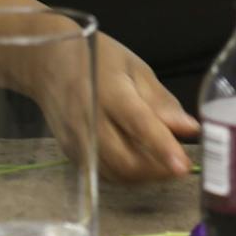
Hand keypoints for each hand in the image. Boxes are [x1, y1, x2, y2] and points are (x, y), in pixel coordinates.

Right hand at [33, 31, 197, 182]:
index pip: (138, 124)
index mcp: (109, 91)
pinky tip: (142, 164)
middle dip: (158, 169)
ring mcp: (76, 141)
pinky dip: (127, 175)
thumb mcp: (134, 68)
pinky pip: (103, 173)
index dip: (162, 147)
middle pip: (125, 159)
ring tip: (166, 165)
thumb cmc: (96, 58)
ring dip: (144, 176)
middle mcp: (89, 121)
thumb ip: (161, 101)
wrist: (46, 63)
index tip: (183, 166)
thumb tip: (190, 128)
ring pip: (115, 173)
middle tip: (182, 165)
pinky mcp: (71, 153)